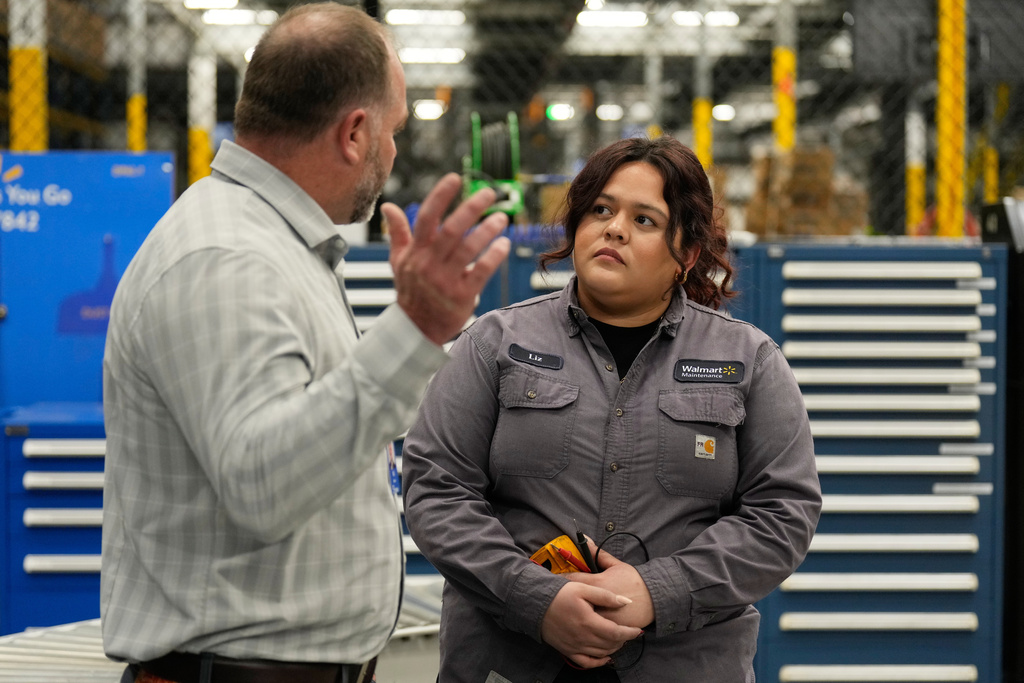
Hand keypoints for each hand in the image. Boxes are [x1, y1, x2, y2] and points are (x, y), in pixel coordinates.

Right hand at [382, 173, 510, 345]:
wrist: (415, 329)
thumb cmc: (411, 291)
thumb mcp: (399, 262)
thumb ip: (398, 233)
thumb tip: (387, 206)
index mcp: (416, 252)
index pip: (426, 217)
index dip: (440, 196)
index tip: (455, 178)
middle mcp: (429, 263)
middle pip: (452, 230)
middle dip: (471, 208)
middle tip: (490, 193)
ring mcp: (445, 280)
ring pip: (468, 249)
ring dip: (487, 231)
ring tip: (502, 218)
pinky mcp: (461, 296)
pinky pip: (481, 272)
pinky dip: (493, 257)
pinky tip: (504, 244)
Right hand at [540, 582, 642, 668]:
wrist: (535, 603)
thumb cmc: (559, 594)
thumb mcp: (583, 588)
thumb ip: (605, 596)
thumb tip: (625, 602)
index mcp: (588, 622)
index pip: (616, 632)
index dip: (630, 633)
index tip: (638, 630)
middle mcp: (582, 638)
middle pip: (610, 645)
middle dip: (623, 640)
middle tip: (629, 632)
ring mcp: (574, 646)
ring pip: (601, 654)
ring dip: (613, 648)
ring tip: (619, 640)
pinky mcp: (567, 650)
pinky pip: (586, 663)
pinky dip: (598, 662)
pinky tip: (605, 657)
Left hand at [565, 541, 654, 628]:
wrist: (654, 598)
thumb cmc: (635, 580)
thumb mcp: (617, 564)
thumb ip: (598, 554)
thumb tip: (586, 540)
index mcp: (598, 582)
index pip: (571, 580)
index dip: (561, 580)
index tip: (555, 580)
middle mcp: (598, 601)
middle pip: (573, 600)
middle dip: (567, 598)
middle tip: (559, 596)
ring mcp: (603, 617)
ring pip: (582, 616)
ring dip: (576, 612)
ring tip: (569, 609)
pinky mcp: (609, 629)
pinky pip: (593, 628)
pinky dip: (588, 624)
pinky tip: (584, 621)